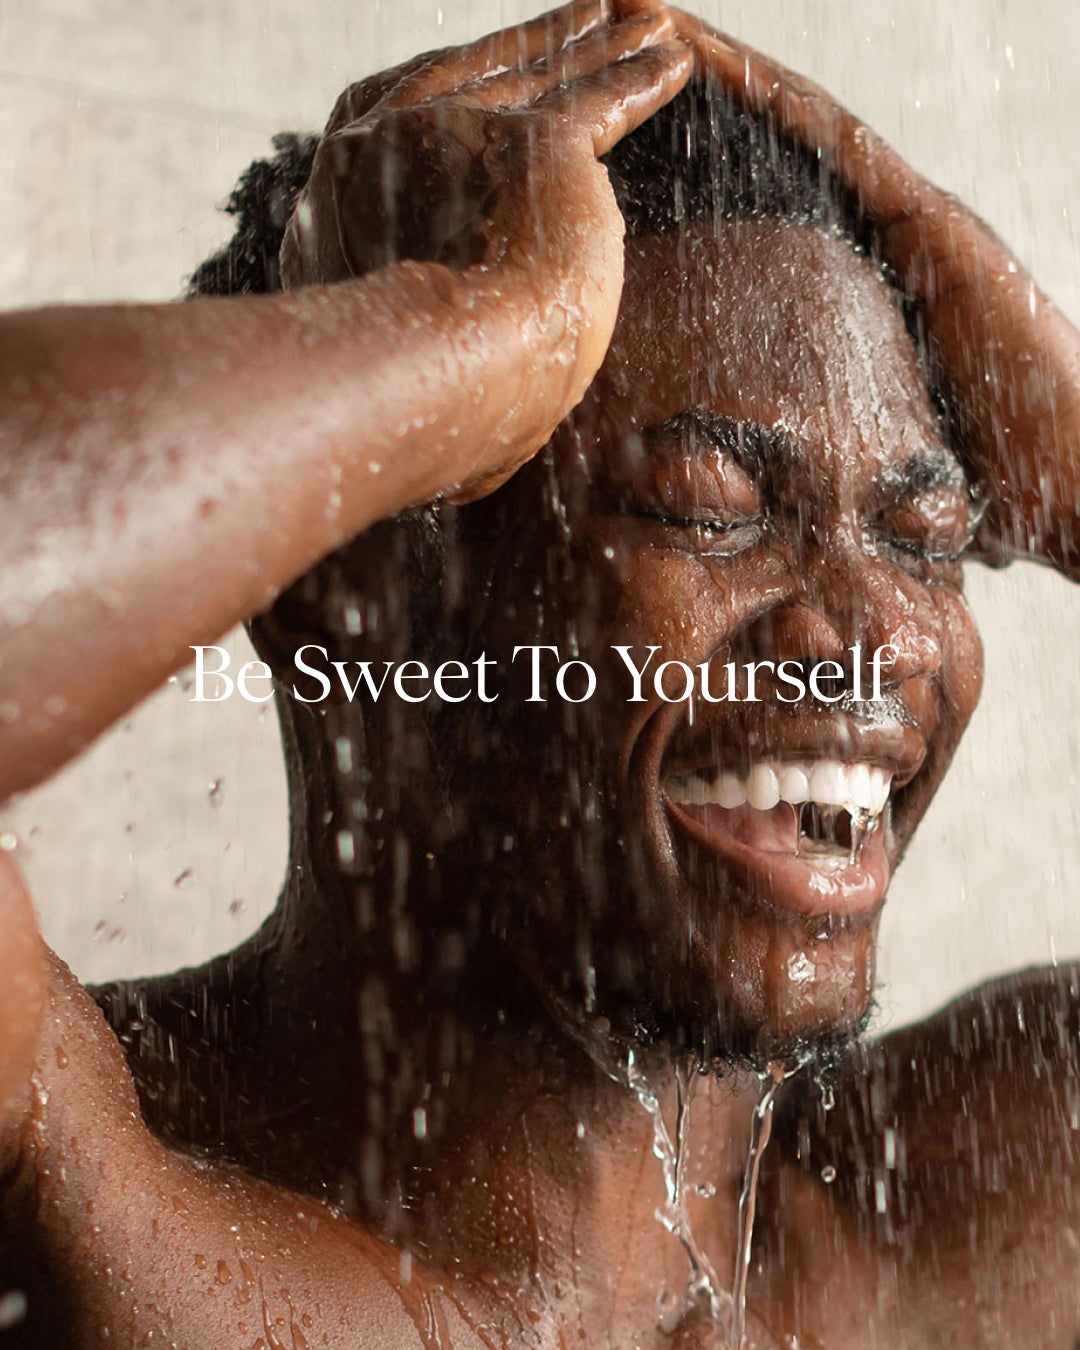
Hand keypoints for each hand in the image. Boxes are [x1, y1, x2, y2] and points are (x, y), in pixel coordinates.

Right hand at [281, 1, 691, 500]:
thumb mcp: (378, 387)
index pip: (401, 127)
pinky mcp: (532, 147)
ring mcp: (449, 139)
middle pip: (472, 84)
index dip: (457, 97)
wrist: (433, 392)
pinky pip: (596, 101)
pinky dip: (638, 79)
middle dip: (533, 50)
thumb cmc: (401, 418)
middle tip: (581, 19)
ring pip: (537, 83)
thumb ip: (403, 363)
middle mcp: (375, 155)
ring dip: (595, 48)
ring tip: (643, 24)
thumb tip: (442, 450)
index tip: (488, 85)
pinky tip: (671, 56)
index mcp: (332, 211)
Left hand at [663, 5, 1079, 576]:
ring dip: (719, 68)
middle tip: (614, 24)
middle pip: (772, 145)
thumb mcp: (865, 462)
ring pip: (796, 127)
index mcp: (861, 281)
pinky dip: (770, 100)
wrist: (1078, 489)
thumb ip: (808, 447)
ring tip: (642, 12)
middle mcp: (885, 236)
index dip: (696, 150)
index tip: (624, 117)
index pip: (762, 197)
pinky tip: (705, 56)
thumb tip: (734, 489)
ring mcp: (914, 221)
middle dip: (696, 85)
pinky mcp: (935, 226)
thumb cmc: (985, 490)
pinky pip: (836, 148)